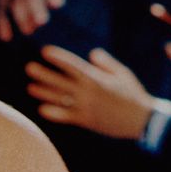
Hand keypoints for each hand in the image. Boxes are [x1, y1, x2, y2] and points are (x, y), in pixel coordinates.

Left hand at [25, 43, 153, 140]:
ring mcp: (86, 107)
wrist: (141, 120)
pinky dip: (54, 113)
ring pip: (60, 98)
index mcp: (96, 78)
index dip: (58, 57)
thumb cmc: (133, 94)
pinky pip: (66, 116)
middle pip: (61, 81)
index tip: (45, 51)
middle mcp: (88, 92)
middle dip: (44, 74)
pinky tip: (42, 109)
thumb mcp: (122, 73)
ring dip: (44, 93)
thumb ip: (106, 63)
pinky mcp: (87, 120)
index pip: (73, 65)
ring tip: (31, 87)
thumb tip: (92, 54)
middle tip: (29, 68)